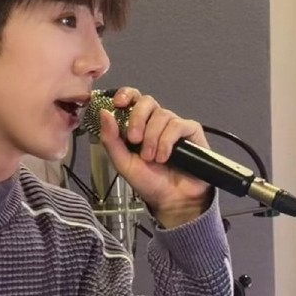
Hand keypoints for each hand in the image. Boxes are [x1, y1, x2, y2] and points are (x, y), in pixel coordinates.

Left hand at [98, 88, 213, 227]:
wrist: (172, 200)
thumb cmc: (148, 181)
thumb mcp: (122, 162)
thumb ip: (110, 139)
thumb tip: (104, 113)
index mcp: (137, 124)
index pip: (132, 98)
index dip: (126, 94)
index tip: (118, 103)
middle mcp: (155, 121)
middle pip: (147, 101)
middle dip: (137, 118)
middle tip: (134, 139)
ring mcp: (173, 125)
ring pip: (162, 115)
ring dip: (152, 138)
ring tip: (151, 158)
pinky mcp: (191, 132)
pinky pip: (178, 125)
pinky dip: (167, 141)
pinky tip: (164, 156)